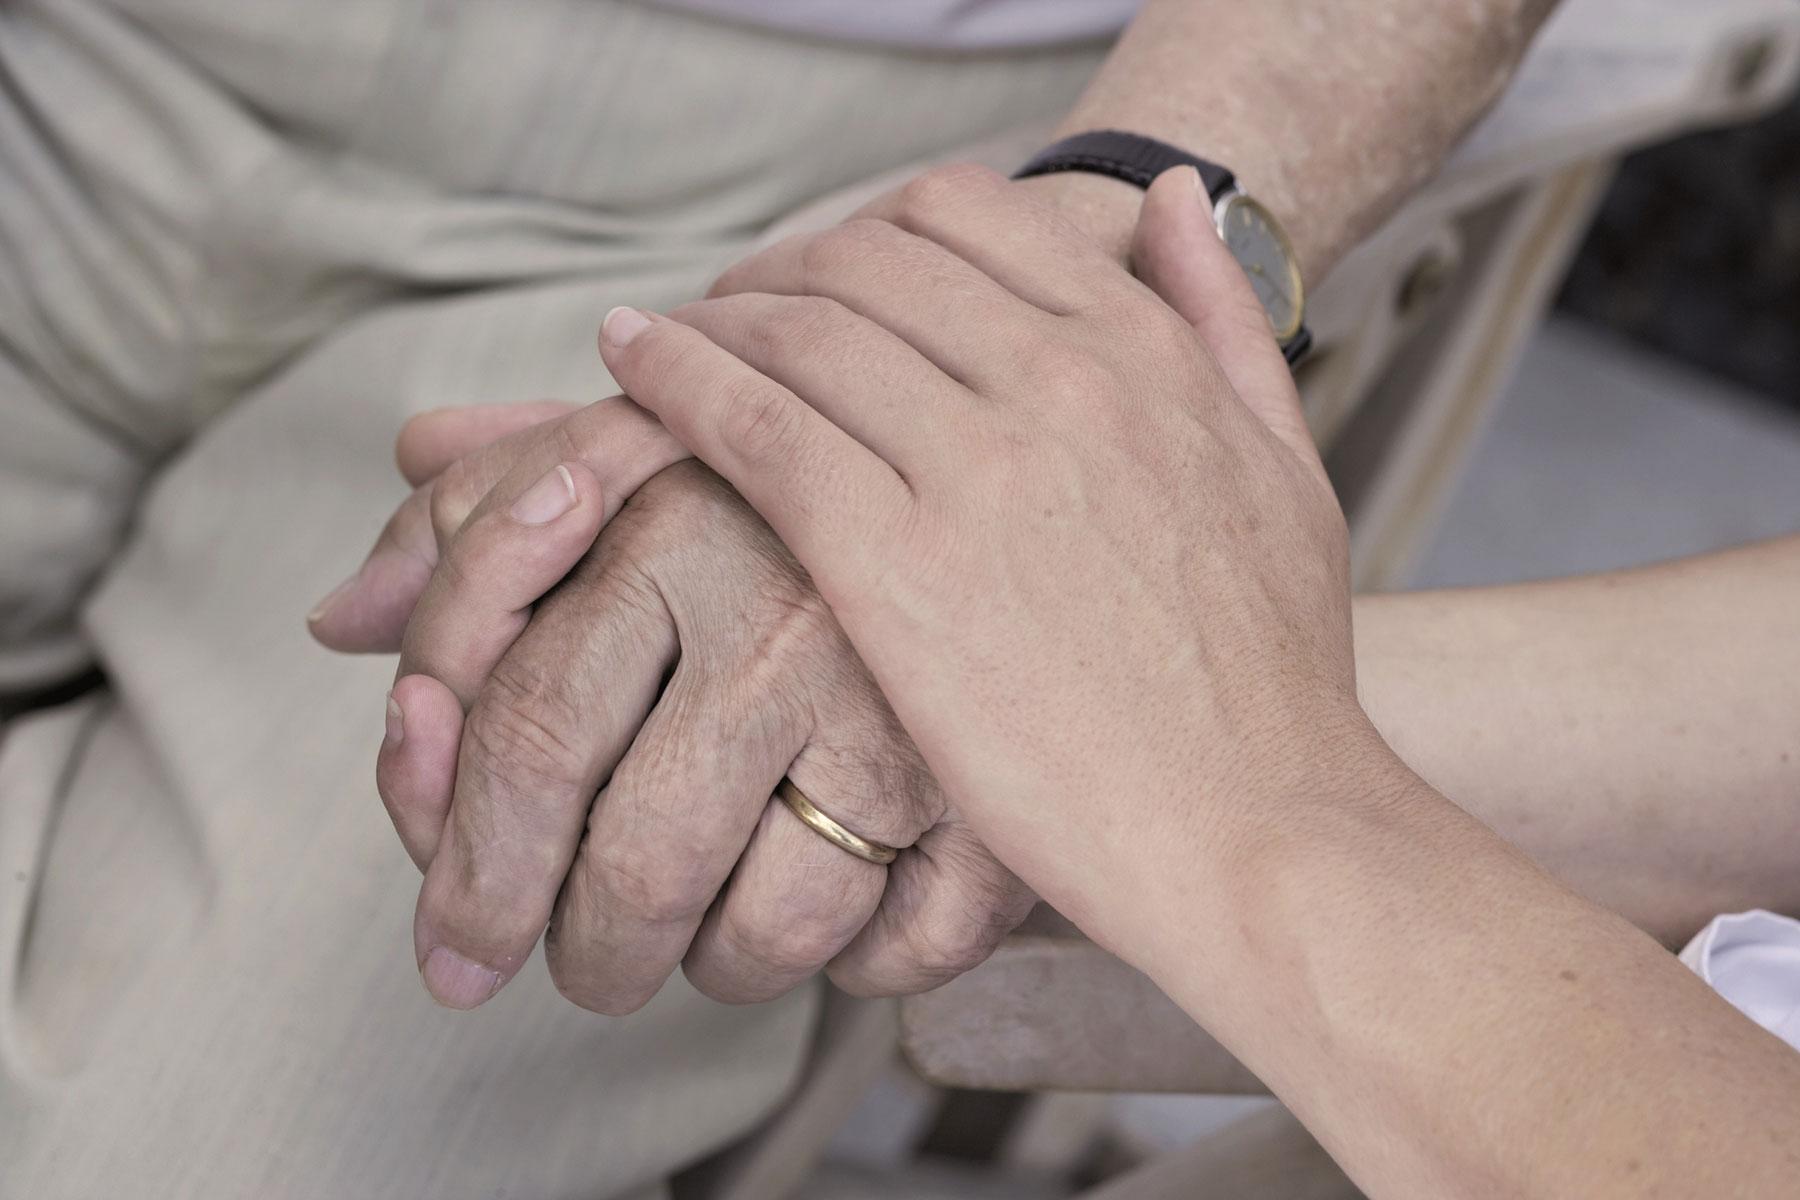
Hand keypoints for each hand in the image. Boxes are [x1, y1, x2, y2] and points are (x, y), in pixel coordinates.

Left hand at [310, 405, 1035, 1010]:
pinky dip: (857, 967)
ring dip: (711, 968)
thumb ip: (467, 525)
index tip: (452, 947)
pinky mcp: (996, 782)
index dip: (461, 864)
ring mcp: (902, 707)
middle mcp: (787, 618)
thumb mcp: (613, 452)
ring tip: (707, 926)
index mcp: (674, 523)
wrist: (990, 452)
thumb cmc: (768, 477)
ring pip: (767, 933)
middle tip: (578, 960)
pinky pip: (905, 945)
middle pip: (637, 865)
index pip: (526, 734)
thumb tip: (341, 622)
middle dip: (579, 952)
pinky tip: (835, 917)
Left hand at [594, 163, 1360, 948]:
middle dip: (778, 269)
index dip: (866, 229)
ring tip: (665, 344)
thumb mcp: (1284, 466)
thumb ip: (1222, 321)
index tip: (823, 275)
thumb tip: (1171, 199)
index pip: (961, 214)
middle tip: (727, 312)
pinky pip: (755, 426)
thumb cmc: (1271, 679)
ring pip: (798, 328)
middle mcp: (1056, 381)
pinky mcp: (898, 569)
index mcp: (1140, 351)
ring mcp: (974, 469)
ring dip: (713, 315)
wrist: (1257, 830)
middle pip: (864, 259)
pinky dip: (677, 381)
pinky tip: (633, 376)